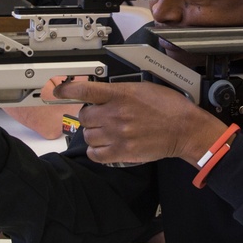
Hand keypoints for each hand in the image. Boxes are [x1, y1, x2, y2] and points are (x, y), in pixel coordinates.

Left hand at [54, 79, 226, 164]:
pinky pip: (95, 154)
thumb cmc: (168, 107)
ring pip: (87, 135)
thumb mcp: (142, 88)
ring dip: (93, 134)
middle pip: (83, 116)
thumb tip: (99, 94)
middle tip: (100, 117)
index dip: (66, 89)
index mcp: (120, 94)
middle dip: (89, 117)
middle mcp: (115, 113)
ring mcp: (117, 134)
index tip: (58, 90)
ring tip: (106, 132)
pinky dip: (96, 151)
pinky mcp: (122, 152)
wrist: (184, 128)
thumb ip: (118, 91)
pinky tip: (103, 147)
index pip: (84, 90)